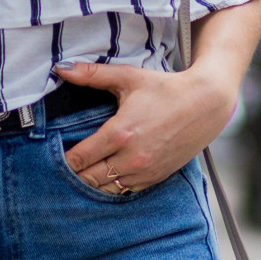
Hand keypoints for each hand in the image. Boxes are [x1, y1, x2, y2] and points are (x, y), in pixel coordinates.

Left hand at [54, 59, 237, 193]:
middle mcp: (131, 157)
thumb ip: (92, 74)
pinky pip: (126, 191)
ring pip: (106, 189)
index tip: (55, 154)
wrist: (205, 104)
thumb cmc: (165, 88)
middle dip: (74, 173)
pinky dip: (113, 186)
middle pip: (89, 178)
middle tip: (65, 165)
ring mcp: (145, 171)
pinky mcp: (156, 177)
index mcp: (120, 133)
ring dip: (93, 182)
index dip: (63, 159)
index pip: (79, 158)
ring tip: (85, 170)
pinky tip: (107, 175)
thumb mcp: (128, 77)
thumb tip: (61, 68)